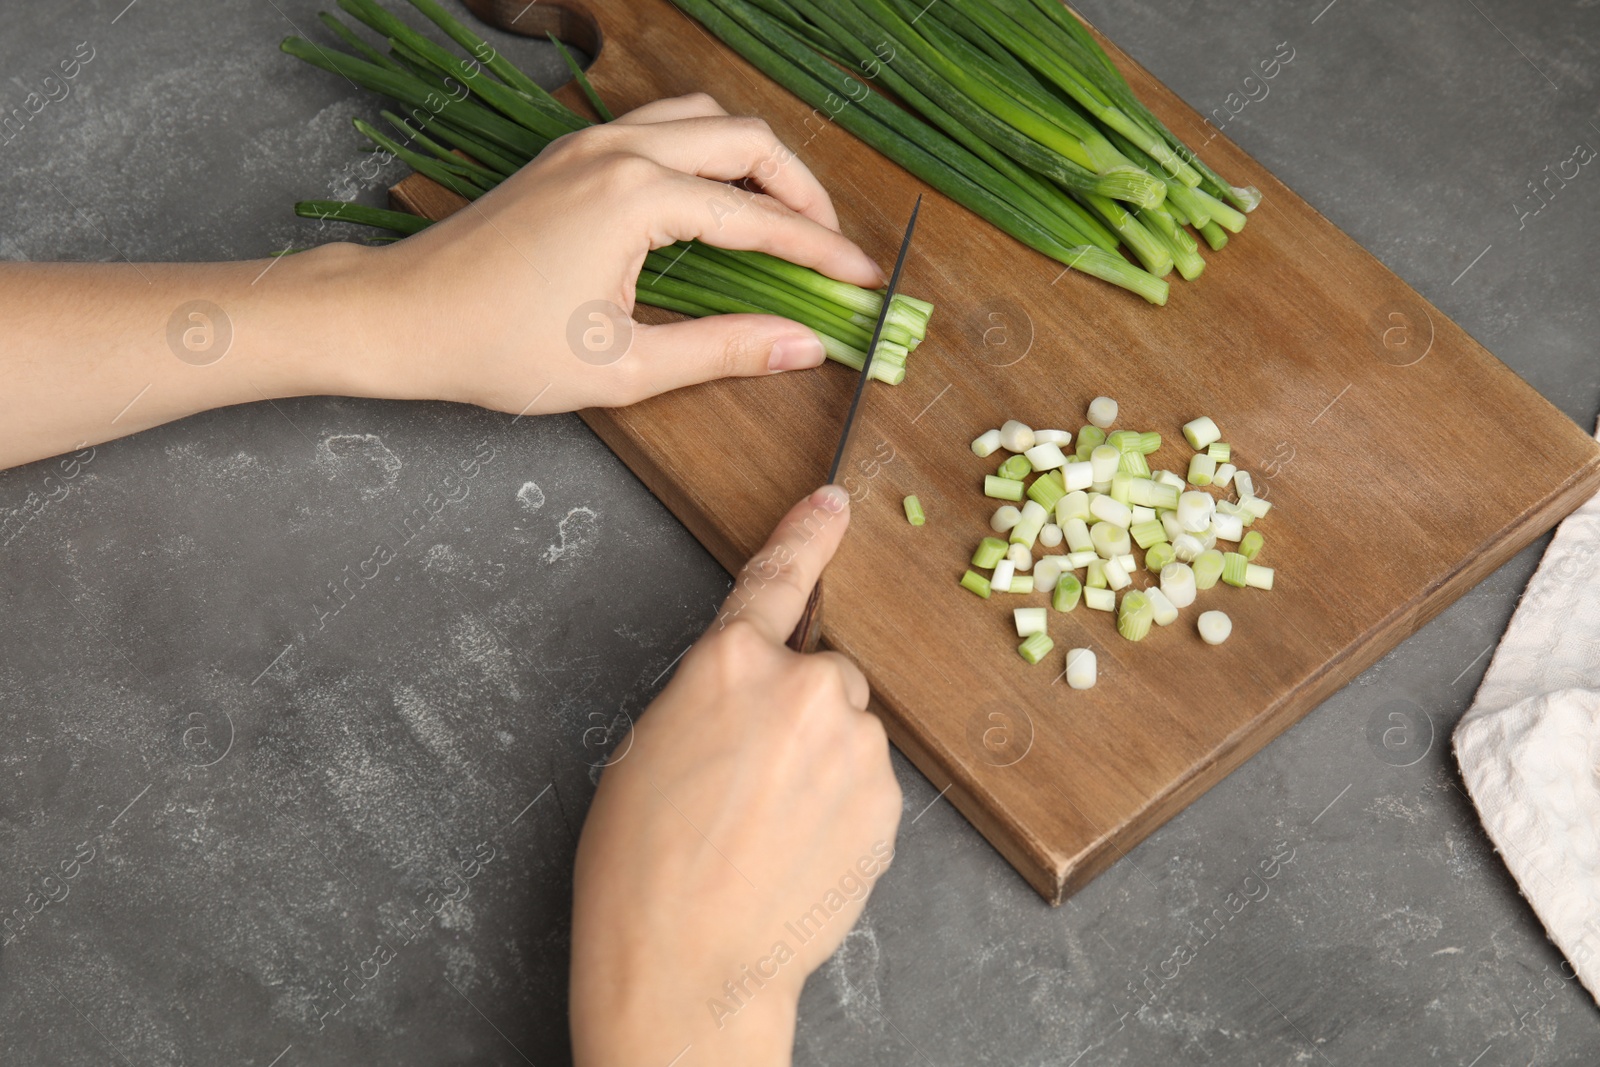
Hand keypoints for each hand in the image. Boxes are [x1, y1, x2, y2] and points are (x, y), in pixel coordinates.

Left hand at [368, 93, 883, 414]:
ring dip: (754, 162)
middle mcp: (618, 150)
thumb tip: (803, 343)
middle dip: (801, 191)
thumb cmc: (501, 348)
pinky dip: (707, 155)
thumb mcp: (625, 366)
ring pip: (704, 120)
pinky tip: (714, 204)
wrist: (403, 317)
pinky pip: (662, 129)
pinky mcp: (570, 152)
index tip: (862, 279)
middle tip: (830, 248)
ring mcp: (590, 141)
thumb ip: (724, 348)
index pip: (758, 217)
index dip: (820, 251)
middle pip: (745, 140)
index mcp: (635, 197)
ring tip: (782, 221)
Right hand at [568, 485, 902, 1066]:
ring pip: (848, 733)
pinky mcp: (886, 800)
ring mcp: (855, 745)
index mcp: (728, 663)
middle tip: (749, 781)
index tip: (833, 503)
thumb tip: (753, 695)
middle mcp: (805, 687)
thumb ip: (713, 696)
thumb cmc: (641, 866)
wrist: (689, 965)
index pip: (775, 580)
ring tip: (767, 830)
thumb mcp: (649, 748)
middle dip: (796, 713)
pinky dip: (841, 807)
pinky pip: (865, 783)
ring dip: (820, 764)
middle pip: (821, 675)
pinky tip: (797, 852)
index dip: (806, 536)